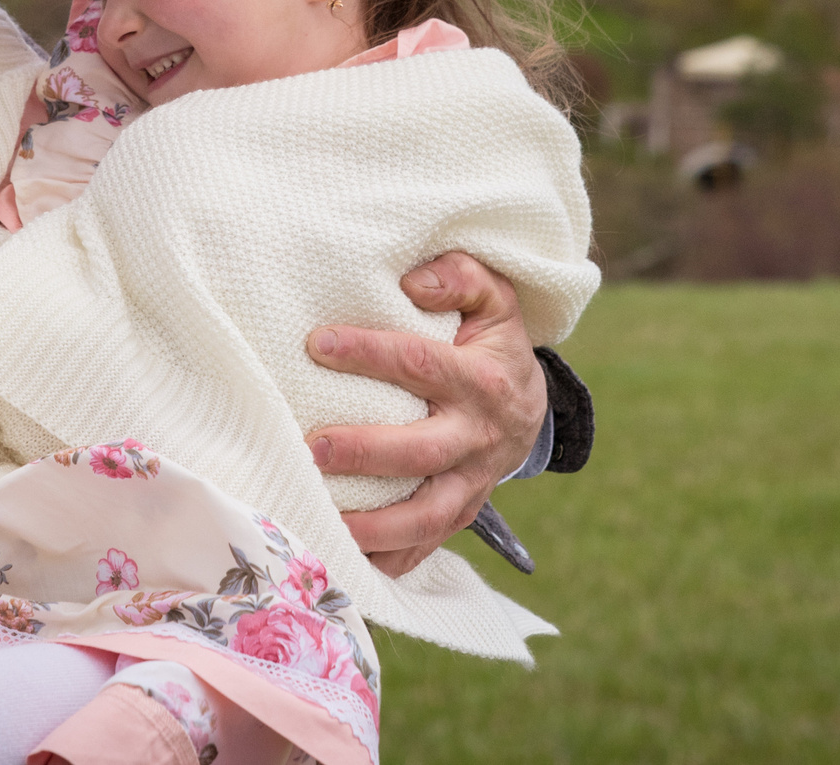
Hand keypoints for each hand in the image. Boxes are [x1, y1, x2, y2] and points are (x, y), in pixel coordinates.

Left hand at [305, 252, 548, 576]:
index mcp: (481, 379)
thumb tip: (414, 283)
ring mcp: (470, 484)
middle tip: (310, 447)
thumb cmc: (491, 344)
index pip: (421, 364)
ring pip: (425, 517)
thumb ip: (461, 277)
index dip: (369, 353)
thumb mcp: (493, 299)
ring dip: (373, 525)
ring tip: (321, 518)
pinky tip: (340, 561)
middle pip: (420, 452)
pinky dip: (385, 562)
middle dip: (365, 453)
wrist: (529, 408)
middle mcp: (478, 437)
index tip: (317, 344)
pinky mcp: (458, 516)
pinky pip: (423, 548)